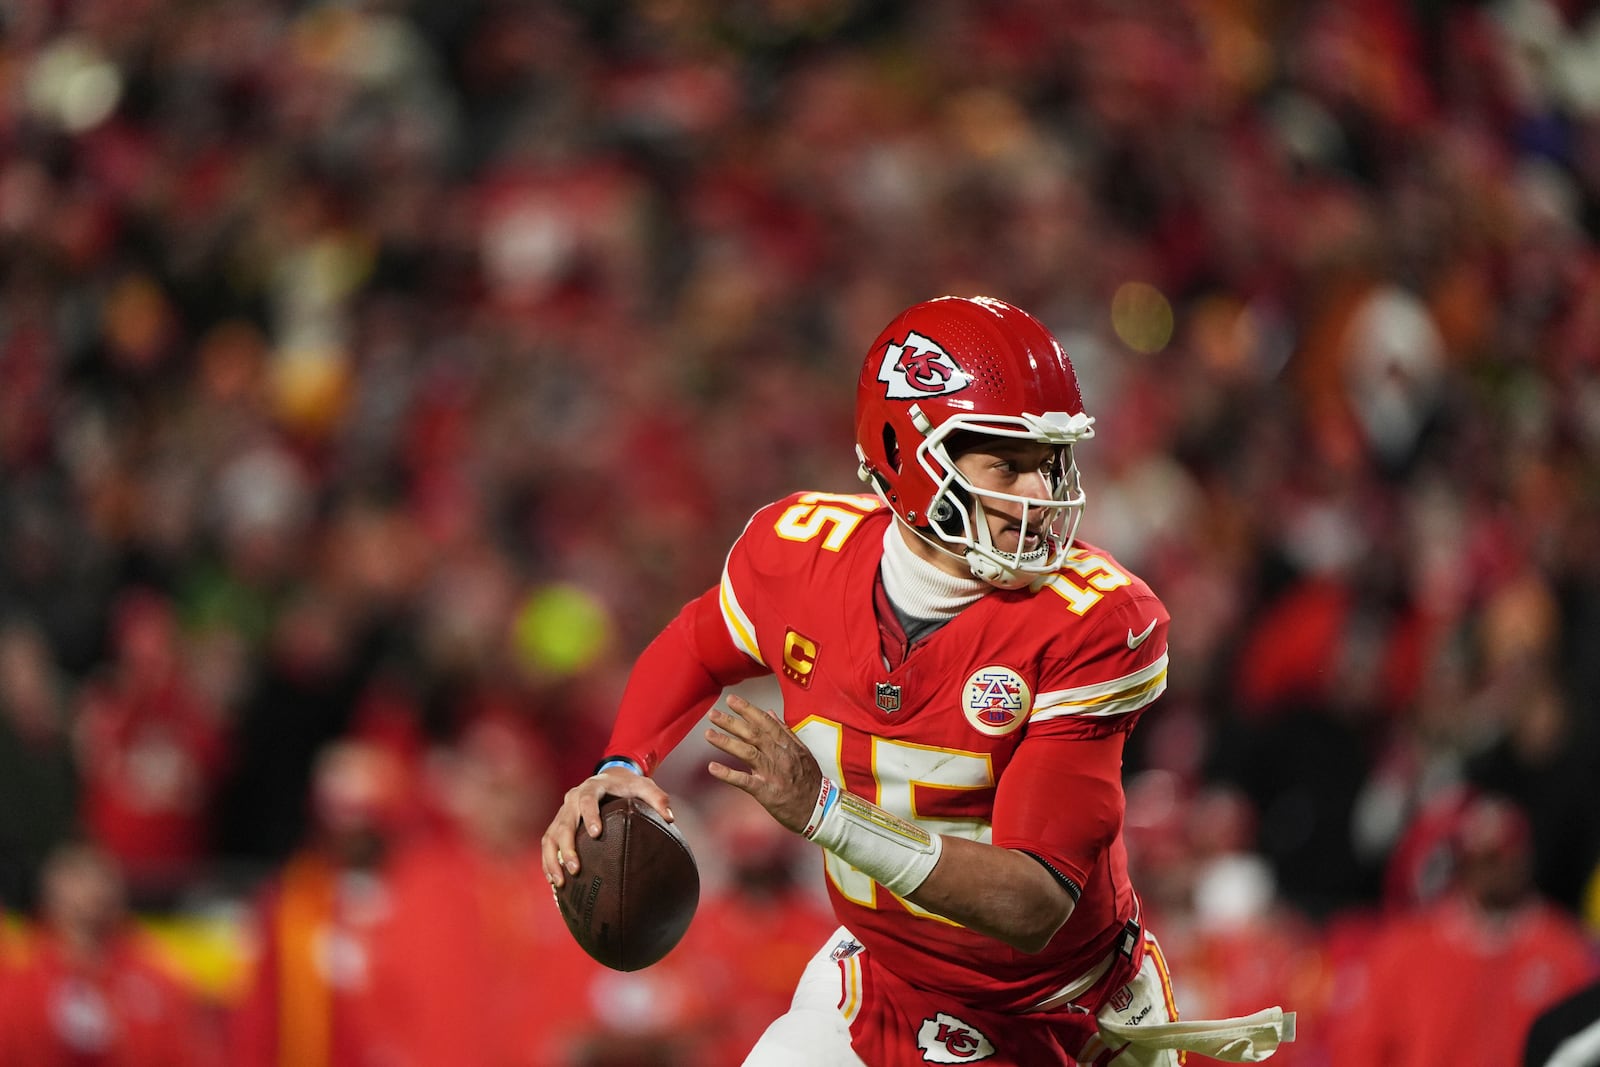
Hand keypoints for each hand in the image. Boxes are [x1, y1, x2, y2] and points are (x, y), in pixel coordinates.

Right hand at [540, 766, 671, 887]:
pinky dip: (549, 862)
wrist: (610, 777)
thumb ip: (657, 798)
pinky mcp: (558, 824)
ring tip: (560, 882)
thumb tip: (670, 818)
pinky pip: (548, 843)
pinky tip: (555, 881)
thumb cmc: (628, 785)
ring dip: (554, 859)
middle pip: (564, 822)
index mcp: (592, 787)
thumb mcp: (644, 786)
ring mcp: (563, 812)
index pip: (587, 800)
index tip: (596, 834)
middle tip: (576, 868)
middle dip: (568, 846)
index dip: (590, 816)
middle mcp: (572, 799)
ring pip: (551, 836)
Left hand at [705, 693, 823, 834]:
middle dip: (731, 722)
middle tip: (713, 714)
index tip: (731, 700)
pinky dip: (728, 774)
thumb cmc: (810, 780)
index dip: (747, 710)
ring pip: (747, 753)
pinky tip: (712, 767)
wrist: (819, 808)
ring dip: (726, 742)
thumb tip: (771, 713)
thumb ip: (786, 731)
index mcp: (787, 745)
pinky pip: (744, 781)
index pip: (765, 722)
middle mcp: (779, 756)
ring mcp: (772, 773)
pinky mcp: (766, 792)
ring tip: (708, 734)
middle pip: (752, 734)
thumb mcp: (803, 751)